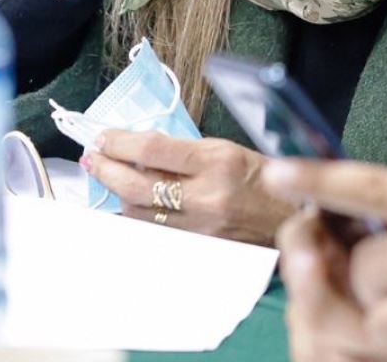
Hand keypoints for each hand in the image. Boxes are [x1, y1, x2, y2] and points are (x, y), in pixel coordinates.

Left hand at [81, 129, 293, 245]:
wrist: (294, 218)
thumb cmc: (263, 177)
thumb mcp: (229, 149)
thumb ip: (186, 151)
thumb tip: (142, 148)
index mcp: (217, 161)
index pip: (153, 148)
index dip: (120, 142)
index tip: (103, 137)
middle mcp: (206, 196)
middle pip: (137, 184)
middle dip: (106, 168)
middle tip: (91, 157)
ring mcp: (201, 228)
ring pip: (139, 213)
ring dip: (116, 194)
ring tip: (104, 177)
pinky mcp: (199, 250)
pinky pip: (155, 233)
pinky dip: (137, 217)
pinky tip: (127, 205)